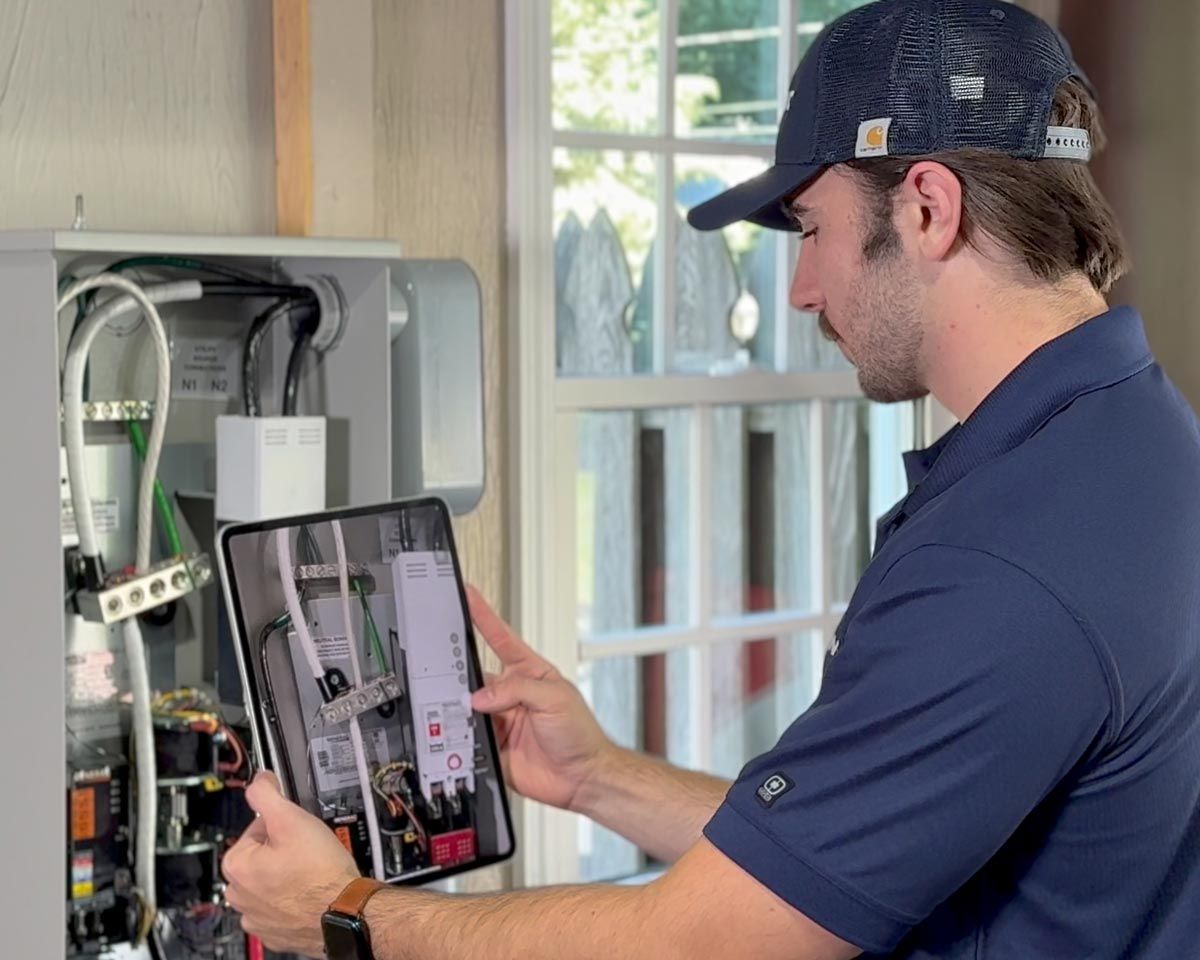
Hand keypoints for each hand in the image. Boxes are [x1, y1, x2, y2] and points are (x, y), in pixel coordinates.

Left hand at [222, 770, 360, 957]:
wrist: (344, 911)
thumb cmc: (319, 871)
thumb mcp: (292, 818)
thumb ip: (267, 794)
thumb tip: (259, 780)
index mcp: (236, 866)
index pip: (256, 828)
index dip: (281, 824)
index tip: (298, 831)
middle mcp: (238, 895)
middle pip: (261, 856)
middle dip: (282, 851)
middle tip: (308, 851)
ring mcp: (256, 917)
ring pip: (270, 882)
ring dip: (286, 875)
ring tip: (311, 872)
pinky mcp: (274, 932)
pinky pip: (279, 907)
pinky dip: (292, 899)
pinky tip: (309, 892)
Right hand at [467, 586, 614, 811]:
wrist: (582, 777)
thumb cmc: (581, 734)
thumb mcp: (554, 698)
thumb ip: (517, 691)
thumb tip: (482, 696)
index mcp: (529, 674)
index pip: (502, 639)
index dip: (484, 617)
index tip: (468, 596)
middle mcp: (512, 695)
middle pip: (478, 676)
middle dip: (461, 672)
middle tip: (447, 669)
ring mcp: (501, 720)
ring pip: (469, 708)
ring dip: (462, 708)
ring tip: (461, 709)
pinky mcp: (493, 747)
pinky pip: (469, 738)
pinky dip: (461, 736)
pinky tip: (462, 735)